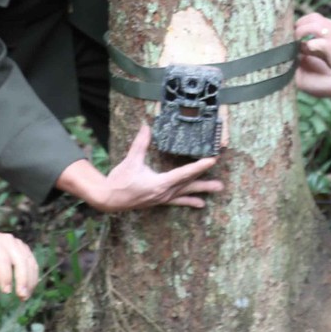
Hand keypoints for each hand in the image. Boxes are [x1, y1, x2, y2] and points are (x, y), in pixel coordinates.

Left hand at [0, 226, 40, 297]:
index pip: (2, 259)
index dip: (5, 276)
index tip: (6, 292)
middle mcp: (7, 240)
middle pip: (20, 260)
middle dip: (22, 280)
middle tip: (22, 296)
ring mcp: (18, 243)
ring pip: (29, 262)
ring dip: (30, 281)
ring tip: (25, 297)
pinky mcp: (25, 248)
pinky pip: (33, 263)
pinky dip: (33, 277)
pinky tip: (29, 289)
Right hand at [92, 123, 223, 212]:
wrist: (109, 199)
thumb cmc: (120, 180)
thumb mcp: (130, 161)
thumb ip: (140, 144)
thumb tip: (146, 126)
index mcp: (159, 183)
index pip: (184, 173)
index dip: (199, 167)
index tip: (212, 161)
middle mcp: (164, 192)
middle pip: (189, 184)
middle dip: (205, 180)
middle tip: (221, 182)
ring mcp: (163, 198)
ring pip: (186, 193)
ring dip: (202, 191)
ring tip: (218, 189)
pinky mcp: (160, 200)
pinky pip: (178, 201)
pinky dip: (189, 201)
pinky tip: (201, 204)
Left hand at [294, 13, 330, 94]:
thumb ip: (317, 47)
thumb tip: (300, 47)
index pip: (315, 17)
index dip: (302, 22)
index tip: (294, 32)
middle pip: (311, 17)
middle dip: (298, 25)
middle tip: (291, 36)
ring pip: (311, 25)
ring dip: (300, 33)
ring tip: (295, 42)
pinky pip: (313, 42)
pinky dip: (306, 46)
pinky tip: (304, 52)